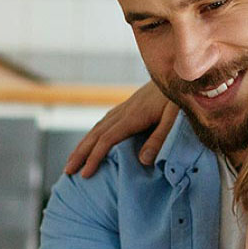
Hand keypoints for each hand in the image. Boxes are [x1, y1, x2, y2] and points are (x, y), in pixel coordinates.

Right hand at [64, 82, 178, 177]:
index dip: (94, 157)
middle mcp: (125, 111)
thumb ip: (159, 139)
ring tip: (73, 160)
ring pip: (98, 127)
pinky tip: (92, 139)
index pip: (107, 139)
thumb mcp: (174, 119)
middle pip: (96, 134)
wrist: (181, 74)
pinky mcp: (130, 105)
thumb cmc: (180, 98)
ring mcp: (126, 107)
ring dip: (84, 144)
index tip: (85, 174)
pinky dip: (94, 133)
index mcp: (133, 116)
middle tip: (67, 171)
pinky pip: (106, 121)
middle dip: (80, 153)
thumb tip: (142, 161)